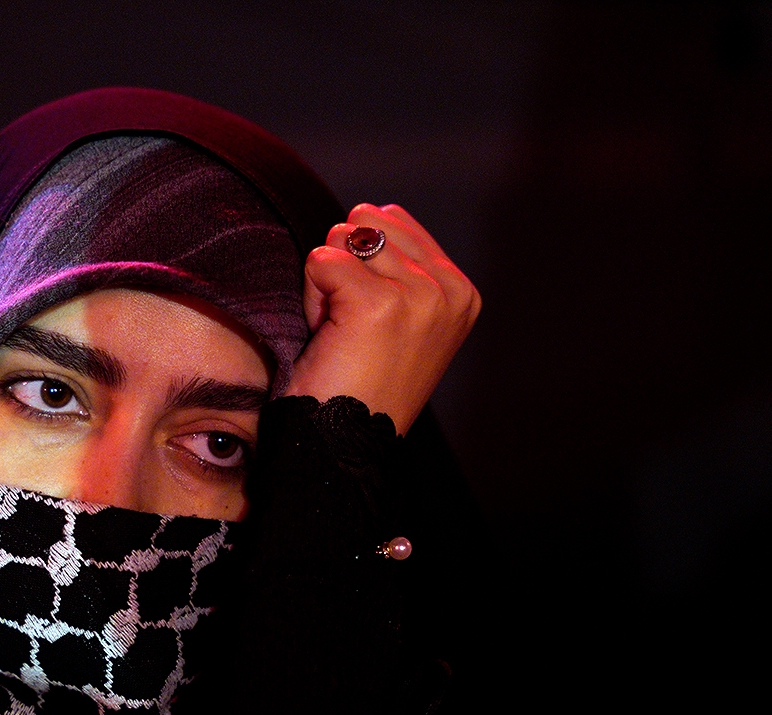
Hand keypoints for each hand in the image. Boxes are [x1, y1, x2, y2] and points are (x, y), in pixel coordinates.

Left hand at [284, 203, 480, 434]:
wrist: (344, 444)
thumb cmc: (359, 386)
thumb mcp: (399, 319)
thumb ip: (398, 267)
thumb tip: (374, 213)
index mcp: (460, 291)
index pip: (393, 221)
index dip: (361, 267)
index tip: (368, 321)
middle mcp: (448, 290)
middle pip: (365, 224)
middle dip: (343, 272)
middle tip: (349, 328)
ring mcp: (419, 295)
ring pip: (342, 239)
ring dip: (326, 286)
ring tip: (340, 333)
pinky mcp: (378, 303)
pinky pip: (321, 260)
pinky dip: (311, 297)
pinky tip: (327, 336)